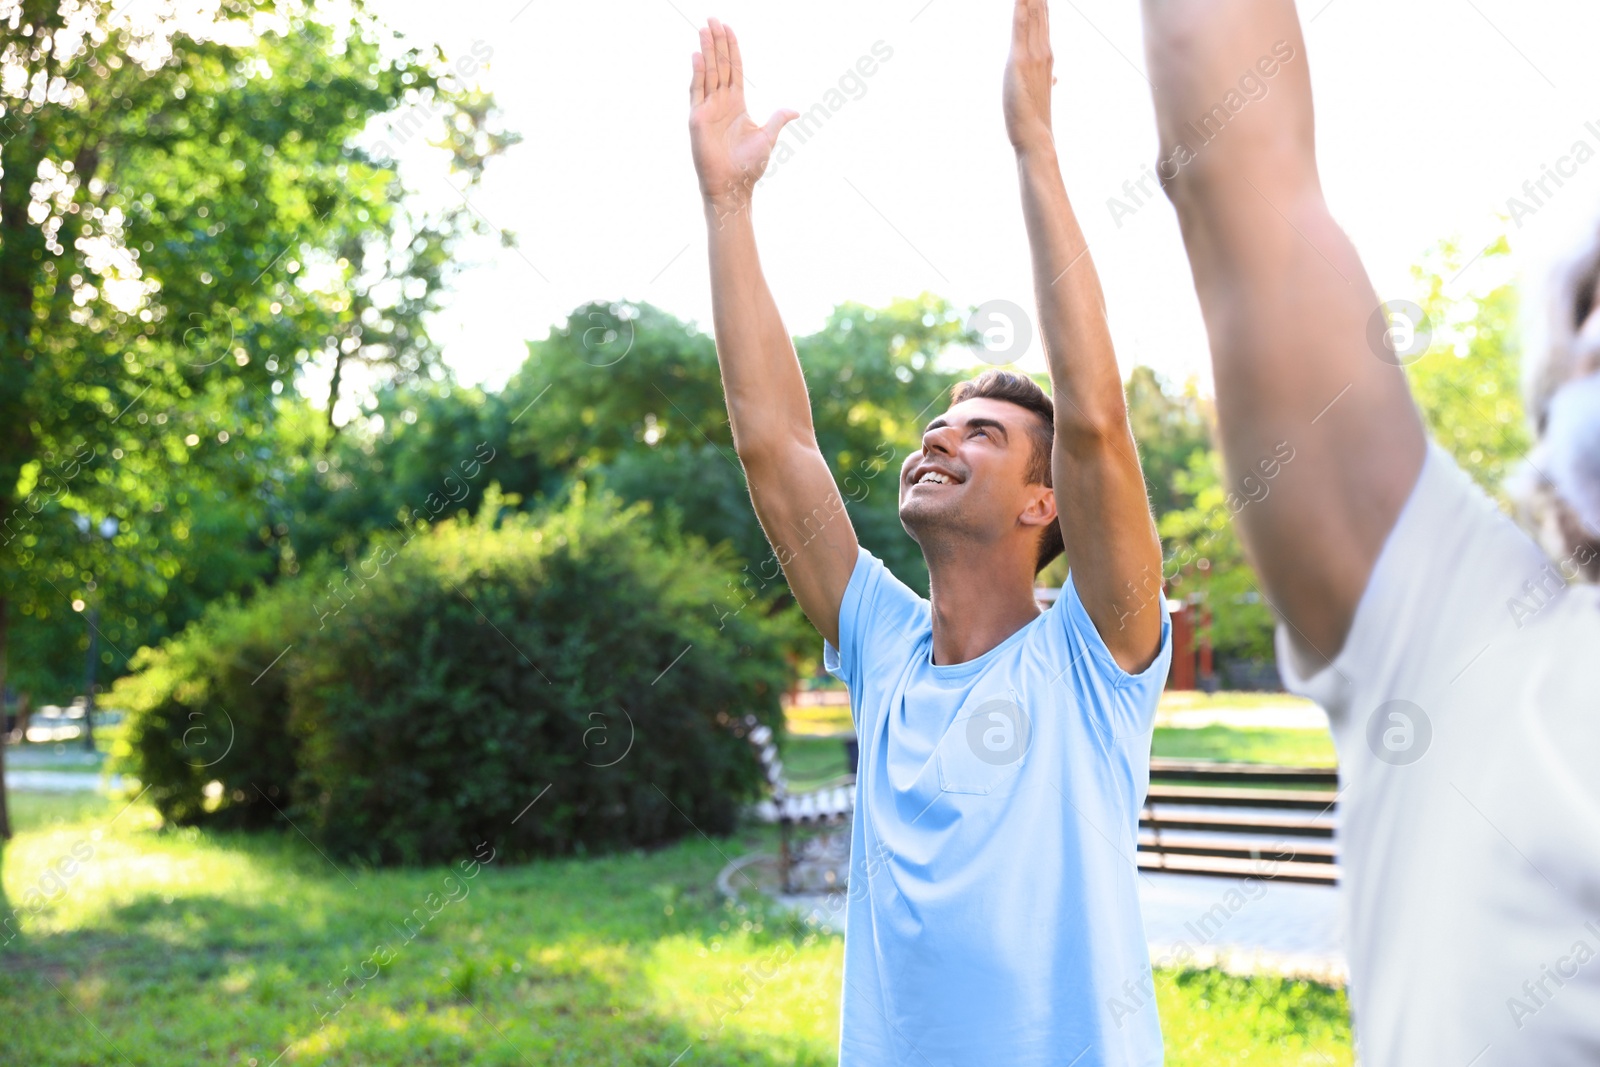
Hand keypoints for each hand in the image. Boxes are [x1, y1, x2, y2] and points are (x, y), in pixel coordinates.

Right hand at [688, 18, 797, 213]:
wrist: (734, 186)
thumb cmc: (750, 166)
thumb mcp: (768, 138)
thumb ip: (778, 120)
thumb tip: (796, 110)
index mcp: (737, 104)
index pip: (734, 69)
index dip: (732, 49)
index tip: (729, 29)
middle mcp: (721, 102)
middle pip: (719, 65)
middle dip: (717, 42)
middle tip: (712, 19)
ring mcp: (708, 109)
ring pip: (708, 73)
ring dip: (707, 51)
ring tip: (704, 29)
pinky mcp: (698, 119)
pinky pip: (697, 91)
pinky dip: (698, 73)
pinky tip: (698, 56)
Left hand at [1003, 0, 1056, 153]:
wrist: (1035, 137)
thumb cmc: (1034, 118)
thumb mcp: (1041, 92)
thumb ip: (1047, 79)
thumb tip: (1055, 78)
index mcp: (1046, 56)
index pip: (1043, 20)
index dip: (1042, 1)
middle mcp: (1043, 51)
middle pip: (1040, 11)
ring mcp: (1033, 55)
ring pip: (1032, 14)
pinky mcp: (1019, 60)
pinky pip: (1020, 26)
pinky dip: (1021, 9)